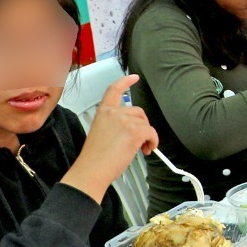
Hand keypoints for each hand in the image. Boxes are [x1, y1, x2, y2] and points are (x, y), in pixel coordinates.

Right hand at [65, 75, 158, 202]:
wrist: (92, 169)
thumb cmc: (95, 157)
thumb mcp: (102, 133)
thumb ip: (116, 125)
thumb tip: (133, 131)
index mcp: (103, 112)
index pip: (114, 90)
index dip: (125, 82)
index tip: (134, 77)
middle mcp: (114, 113)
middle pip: (138, 112)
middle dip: (142, 126)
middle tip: (138, 142)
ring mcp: (124, 120)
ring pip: (146, 123)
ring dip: (147, 136)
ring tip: (141, 148)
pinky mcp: (134, 131)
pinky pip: (152, 133)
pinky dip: (153, 141)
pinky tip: (146, 149)